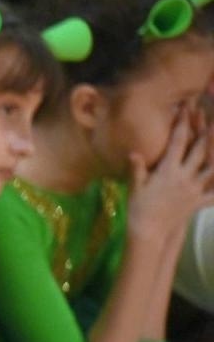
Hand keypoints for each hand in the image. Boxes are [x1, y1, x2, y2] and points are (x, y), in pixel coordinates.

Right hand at [128, 107, 213, 238]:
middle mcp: (184, 177)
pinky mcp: (197, 203)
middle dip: (207, 133)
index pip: (177, 142)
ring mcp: (193, 190)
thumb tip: (134, 152)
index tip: (185, 109)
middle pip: (200, 150)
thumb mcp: (135, 187)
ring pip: (213, 169)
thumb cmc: (138, 209)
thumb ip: (138, 169)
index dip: (182, 124)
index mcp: (168, 171)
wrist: (148, 232)